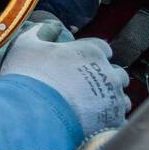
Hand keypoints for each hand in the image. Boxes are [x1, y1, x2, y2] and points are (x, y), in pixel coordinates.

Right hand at [0, 17, 129, 138]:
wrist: (34, 111)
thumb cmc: (29, 75)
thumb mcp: (26, 44)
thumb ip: (42, 31)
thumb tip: (52, 25)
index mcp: (91, 51)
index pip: (104, 49)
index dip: (94, 55)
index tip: (84, 63)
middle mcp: (107, 72)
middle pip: (117, 74)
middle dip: (106, 79)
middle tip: (86, 88)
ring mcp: (113, 97)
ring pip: (122, 98)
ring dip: (111, 101)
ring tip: (92, 109)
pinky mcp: (113, 119)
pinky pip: (119, 120)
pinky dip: (109, 121)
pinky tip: (95, 124)